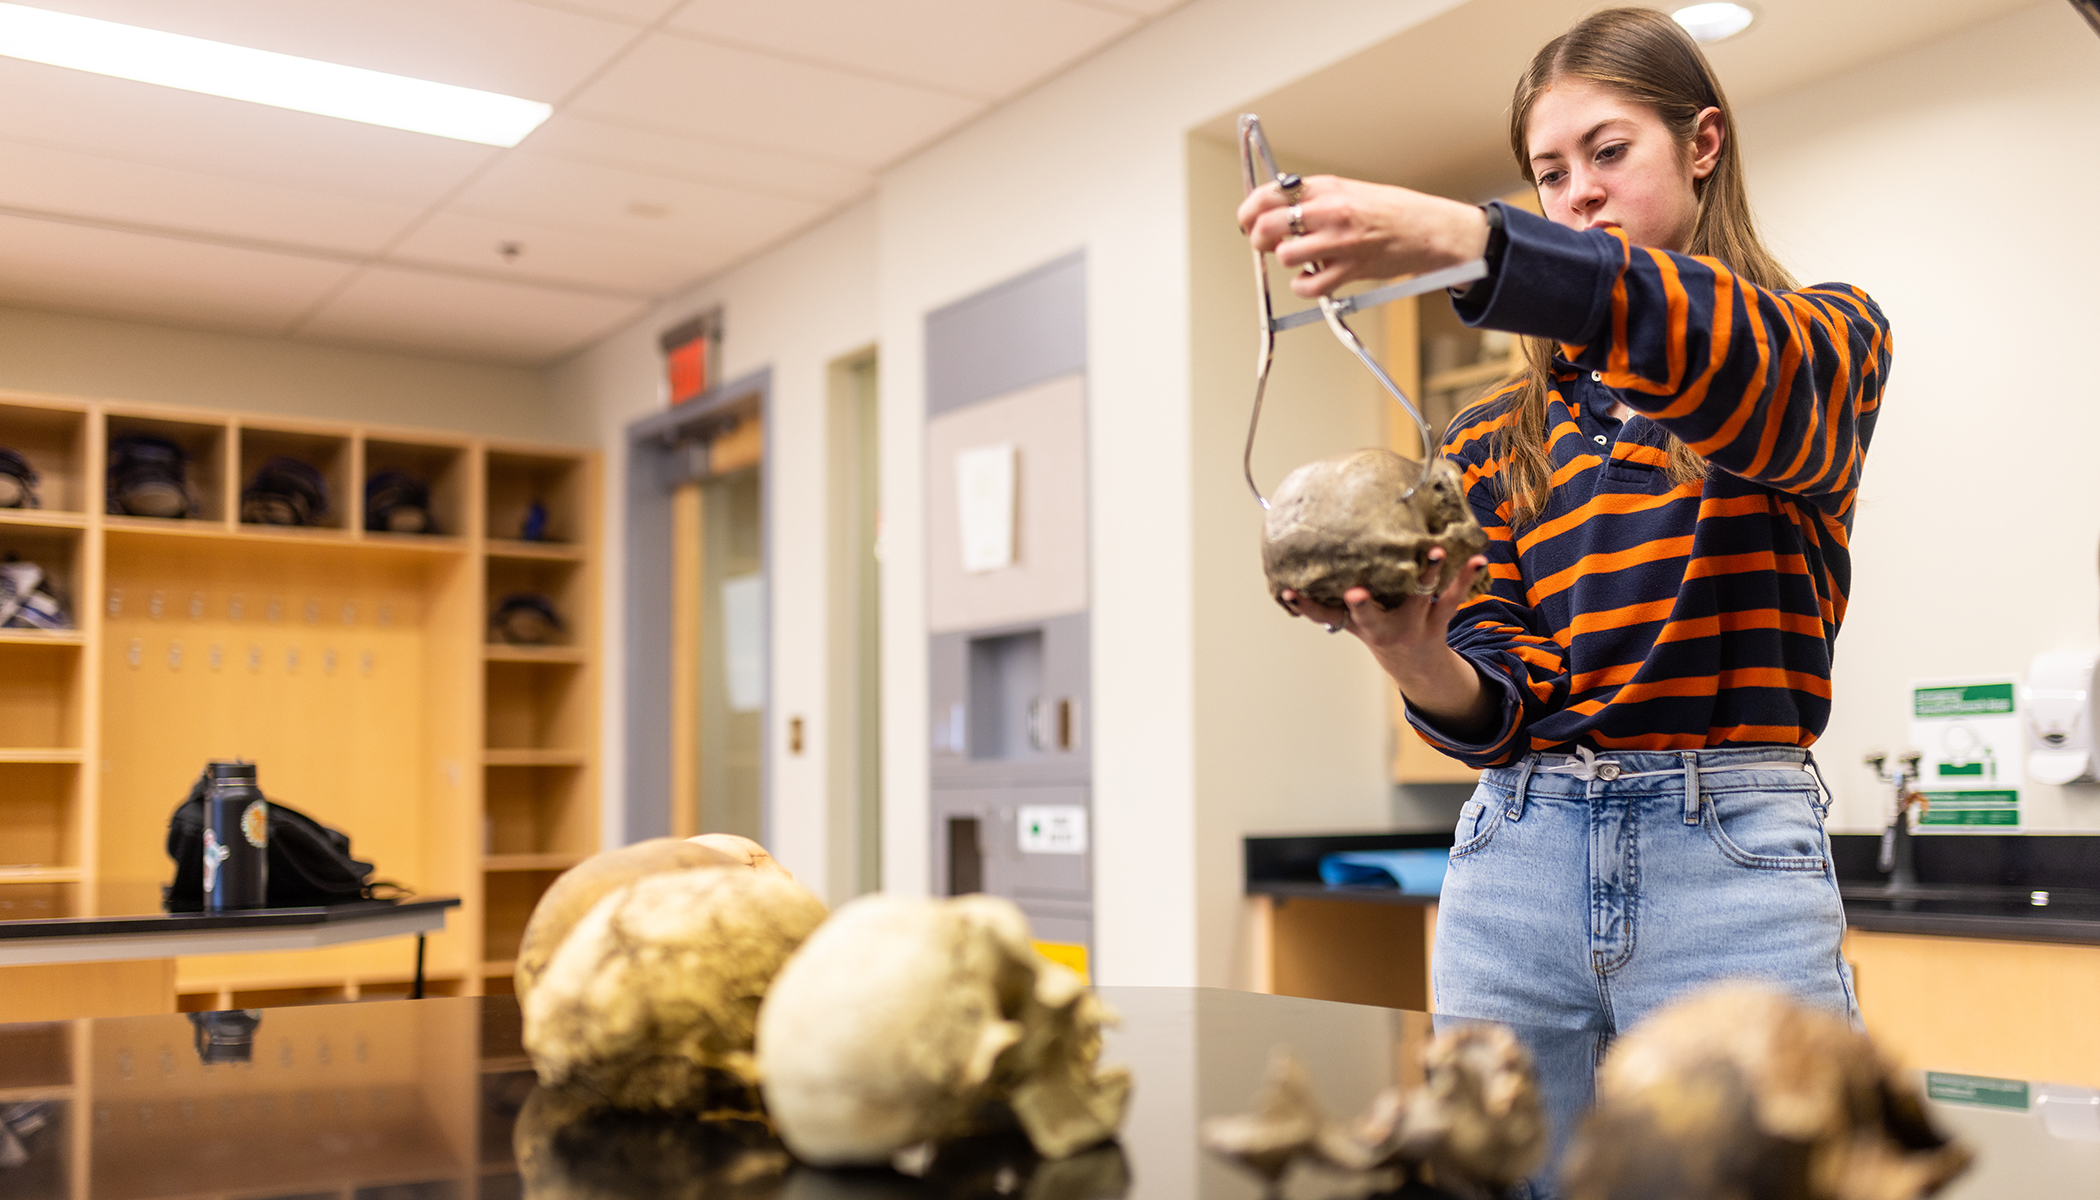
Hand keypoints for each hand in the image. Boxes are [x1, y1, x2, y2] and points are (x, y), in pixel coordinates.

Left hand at [1236, 175, 1491, 298]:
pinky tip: (1313, 278)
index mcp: (1326, 188)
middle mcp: (1330, 212)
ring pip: (1286, 256)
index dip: (1248, 210)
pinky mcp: (1351, 269)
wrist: (1428, 229)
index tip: (1246, 220)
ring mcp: (1340, 242)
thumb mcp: (1348, 190)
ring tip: (1299, 258)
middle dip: (1257, 239)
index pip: (1269, 194)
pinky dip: (1305, 286)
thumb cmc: (1389, 210)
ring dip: (1286, 261)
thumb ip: (1312, 198)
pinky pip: (1310, 286)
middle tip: (1263, 244)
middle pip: (1269, 226)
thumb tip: (1273, 208)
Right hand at [1279, 548, 1498, 740]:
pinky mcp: (1439, 618)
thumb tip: (1292, 565)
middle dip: (1363, 605)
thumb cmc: (1378, 630)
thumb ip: (1328, 599)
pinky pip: (1453, 596)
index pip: (1326, 616)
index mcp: (1357, 624)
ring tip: (1436, 551)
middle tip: (1355, 592)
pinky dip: (1466, 576)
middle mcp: (1382, 627)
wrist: (1418, 668)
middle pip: (1371, 617)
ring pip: (1419, 597)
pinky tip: (1479, 559)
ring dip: (1428, 574)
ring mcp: (1412, 624)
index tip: (1291, 593)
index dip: (1307, 605)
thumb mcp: (1352, 621)